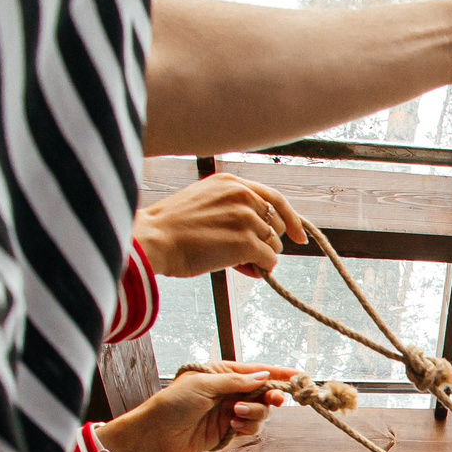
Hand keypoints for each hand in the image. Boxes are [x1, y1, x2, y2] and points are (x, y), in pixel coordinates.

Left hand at [97, 364, 297, 451]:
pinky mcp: (230, 431)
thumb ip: (236, 381)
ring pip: (261, 412)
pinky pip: (252, 428)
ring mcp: (231, 411)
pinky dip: (248, 427)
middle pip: (264, 392)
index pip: (257, 371)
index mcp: (223, 373)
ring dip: (254, 414)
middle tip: (274, 401)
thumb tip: (263, 376)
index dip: (279, 373)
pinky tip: (233, 427)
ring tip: (235, 415)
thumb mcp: (204, 384)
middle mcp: (230, 391)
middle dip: (270, 397)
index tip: (299, 375)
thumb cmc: (173, 402)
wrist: (157, 434)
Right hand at [134, 173, 300, 277]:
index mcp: (232, 182)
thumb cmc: (173, 228)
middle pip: (277, 225)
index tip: (298, 236)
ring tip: (234, 260)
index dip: (290, 219)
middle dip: (267, 242)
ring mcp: (245, 218)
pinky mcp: (245, 241)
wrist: (153, 239)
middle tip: (246, 255)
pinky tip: (242, 269)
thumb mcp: (206, 203)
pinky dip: (260, 269)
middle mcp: (243, 195)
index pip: (275, 198)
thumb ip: (235, 211)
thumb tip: (263, 242)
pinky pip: (269, 261)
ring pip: (274, 245)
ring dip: (260, 257)